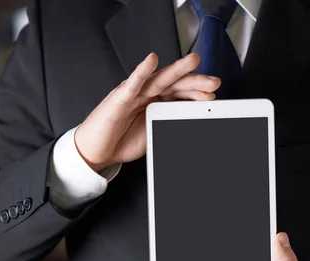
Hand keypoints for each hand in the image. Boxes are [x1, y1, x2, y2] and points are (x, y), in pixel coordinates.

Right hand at [75, 52, 220, 171]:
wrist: (96, 151)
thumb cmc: (121, 141)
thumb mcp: (153, 133)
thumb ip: (170, 124)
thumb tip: (193, 121)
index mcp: (156, 103)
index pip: (181, 93)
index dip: (197, 94)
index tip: (213, 98)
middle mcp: (147, 95)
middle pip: (175, 84)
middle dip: (195, 82)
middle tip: (214, 82)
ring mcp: (133, 94)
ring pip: (158, 79)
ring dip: (177, 70)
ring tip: (192, 61)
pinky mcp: (119, 99)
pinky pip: (132, 84)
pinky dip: (141, 71)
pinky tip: (151, 61)